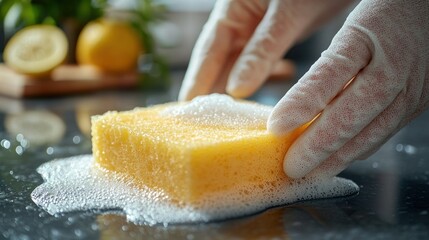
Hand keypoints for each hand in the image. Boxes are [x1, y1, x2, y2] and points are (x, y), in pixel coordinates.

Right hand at [179, 0, 352, 100]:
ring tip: (234, 116)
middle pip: (222, 60)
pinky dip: (265, 76)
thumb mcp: (287, 15)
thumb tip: (236, 89)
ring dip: (241, 88)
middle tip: (205, 123)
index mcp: (234, 7)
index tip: (188, 109)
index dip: (197, 81)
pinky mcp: (280, 33)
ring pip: (243, 64)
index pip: (209, 50)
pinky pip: (265, 61)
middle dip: (215, 90)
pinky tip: (268, 87)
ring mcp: (261, 27)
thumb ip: (262, 50)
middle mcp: (243, 18)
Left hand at [268, 0, 428, 178]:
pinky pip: (384, 132)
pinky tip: (340, 157)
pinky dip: (359, 149)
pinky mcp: (418, 102)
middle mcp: (391, 69)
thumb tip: (294, 109)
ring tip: (312, 173)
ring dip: (338, 157)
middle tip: (292, 168)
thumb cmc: (385, 13)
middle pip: (350, 116)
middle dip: (317, 148)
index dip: (300, 106)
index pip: (327, 77)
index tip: (275, 128)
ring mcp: (410, 89)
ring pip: (370, 133)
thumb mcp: (350, 28)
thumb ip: (327, 67)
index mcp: (366, 39)